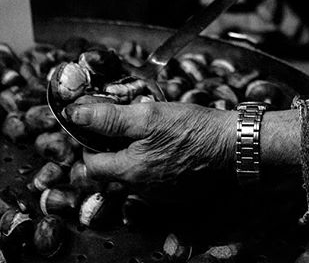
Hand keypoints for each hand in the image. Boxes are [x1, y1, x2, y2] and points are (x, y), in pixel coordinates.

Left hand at [65, 101, 235, 185]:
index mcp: (130, 171)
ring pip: (132, 174)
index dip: (91, 142)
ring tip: (151, 131)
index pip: (90, 164)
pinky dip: (154, 162)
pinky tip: (168, 144)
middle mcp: (141, 189)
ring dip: (134, 154)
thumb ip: (110, 117)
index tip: (100, 124)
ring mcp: (159, 194)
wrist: (232, 144)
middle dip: (114, 147)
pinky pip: (153, 179)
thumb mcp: (149, 114)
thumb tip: (76, 114)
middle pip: (112, 171)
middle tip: (129, 124)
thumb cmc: (193, 127)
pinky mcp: (176, 192)